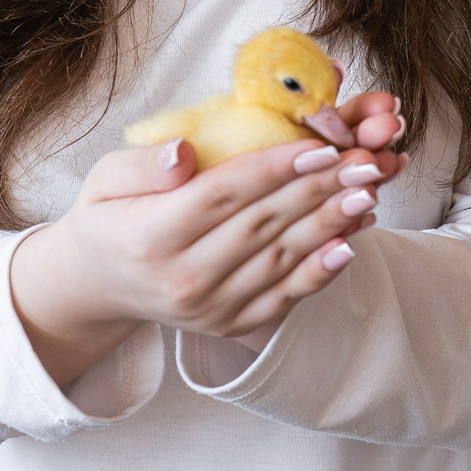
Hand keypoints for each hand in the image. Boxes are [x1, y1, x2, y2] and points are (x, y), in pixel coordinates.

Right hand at [11, 96, 406, 382]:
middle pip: (262, 226)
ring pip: (280, 261)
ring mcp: (209, 308)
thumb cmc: (110, 216)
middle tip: (365, 161)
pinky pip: (284, 297)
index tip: (321, 144)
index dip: (277, 168)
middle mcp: (182, 280)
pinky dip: (320, 271)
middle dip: (320, 190)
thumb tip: (183, 152)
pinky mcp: (231, 325)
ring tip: (369, 192)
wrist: (101, 284)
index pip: (224, 194)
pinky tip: (351, 242)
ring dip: (330, 225)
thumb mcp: (104, 179)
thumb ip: (143, 165)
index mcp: (150, 236)